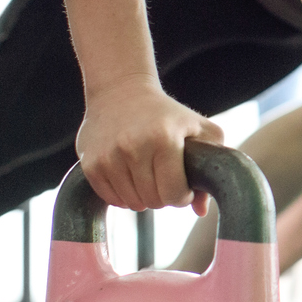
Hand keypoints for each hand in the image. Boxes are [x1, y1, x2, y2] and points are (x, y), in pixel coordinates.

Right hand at [76, 79, 223, 211]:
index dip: (182, 196)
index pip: (174, 193)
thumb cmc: (167, 114)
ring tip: (147, 176)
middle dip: (163, 196)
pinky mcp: (91, 164)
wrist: (120, 90)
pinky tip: (129, 177)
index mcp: (165, 138)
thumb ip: (210, 166)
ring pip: (132, 203)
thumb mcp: (199, 129)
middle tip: (164, 179)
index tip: (182, 186)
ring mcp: (109, 156)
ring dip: (143, 197)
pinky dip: (123, 196)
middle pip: (154, 201)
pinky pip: (111, 199)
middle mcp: (134, 146)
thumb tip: (200, 211)